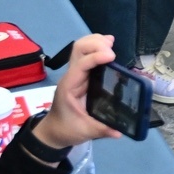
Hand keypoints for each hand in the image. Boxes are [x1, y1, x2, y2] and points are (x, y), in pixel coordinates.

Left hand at [31, 34, 122, 152]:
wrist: (53, 132)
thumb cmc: (66, 129)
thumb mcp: (84, 131)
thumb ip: (101, 130)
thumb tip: (120, 132)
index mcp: (70, 86)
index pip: (81, 64)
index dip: (96, 57)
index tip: (112, 56)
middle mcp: (71, 76)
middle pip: (78, 49)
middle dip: (95, 44)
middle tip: (112, 48)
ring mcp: (75, 74)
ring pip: (81, 49)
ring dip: (95, 42)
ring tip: (110, 42)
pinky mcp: (81, 76)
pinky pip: (86, 55)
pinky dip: (96, 47)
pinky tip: (108, 47)